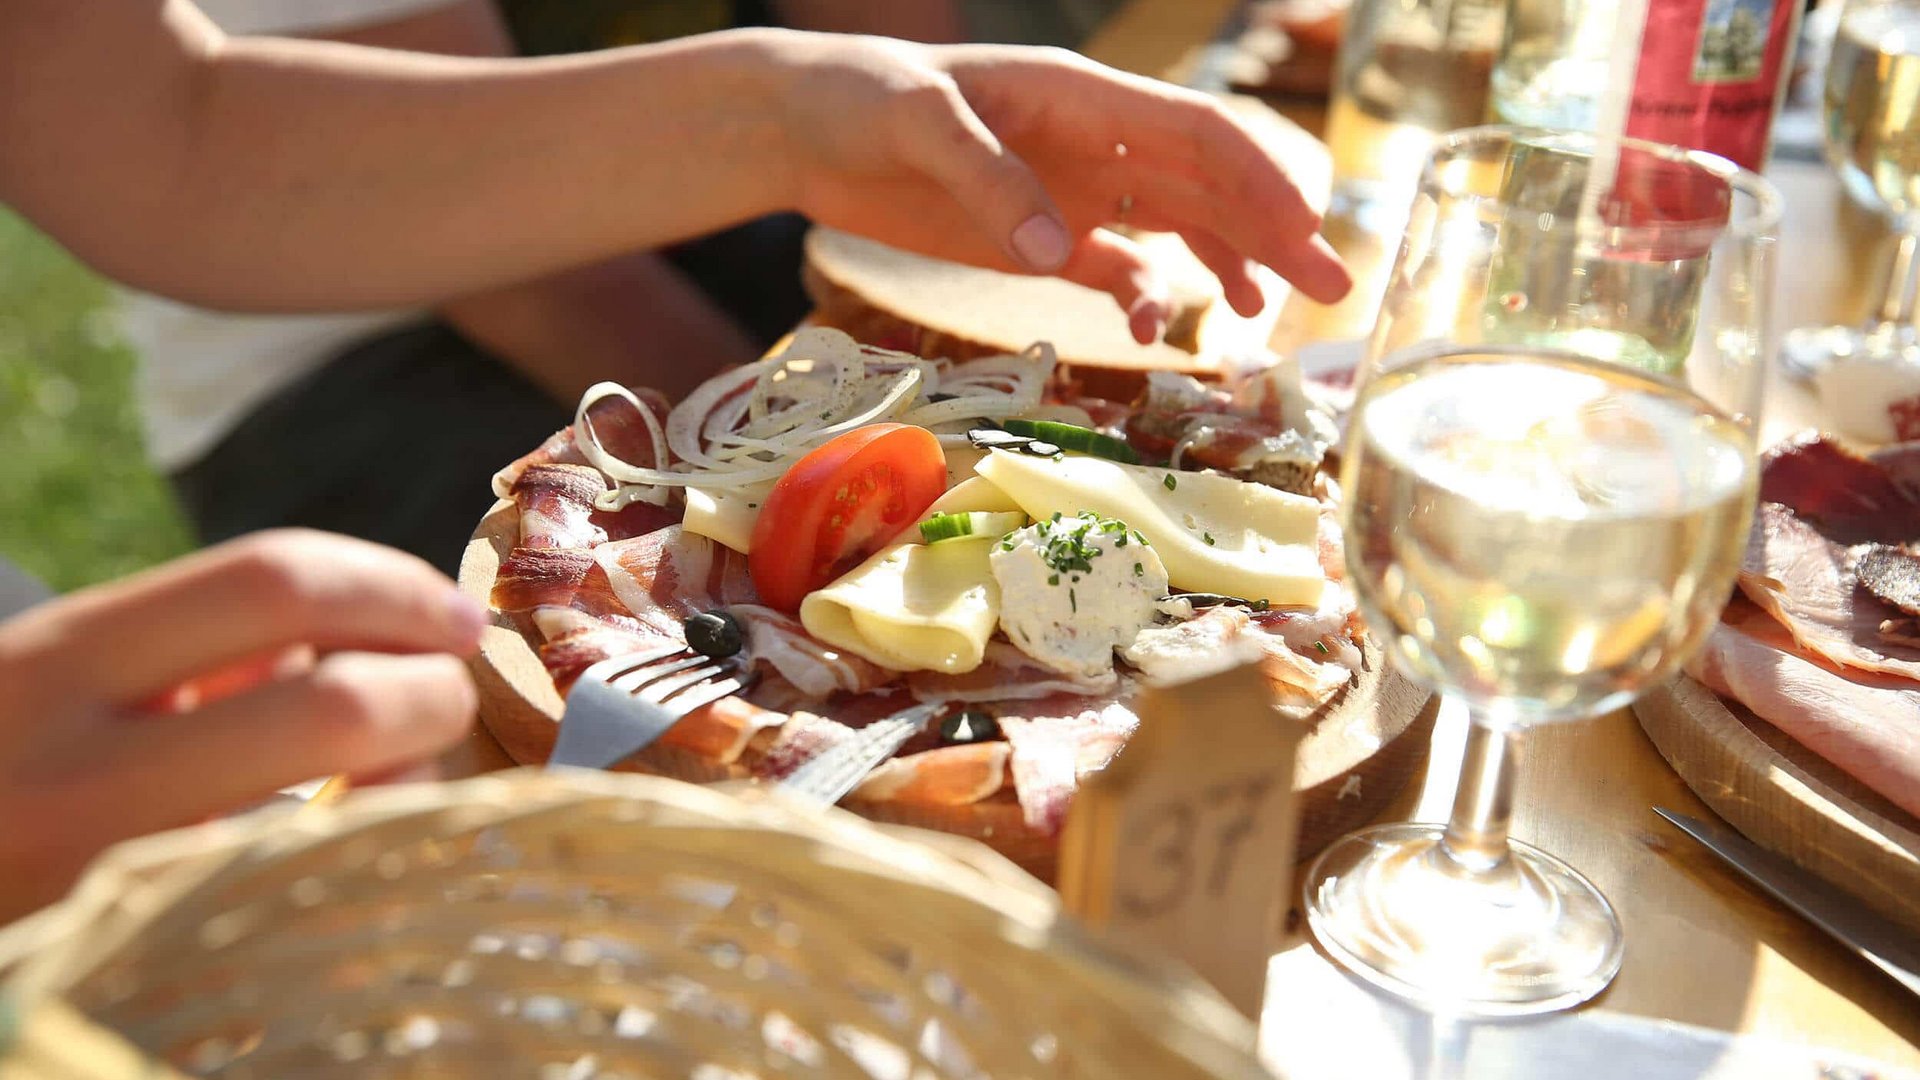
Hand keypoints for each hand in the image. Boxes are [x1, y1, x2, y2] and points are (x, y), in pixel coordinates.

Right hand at [0, 529, 485, 919]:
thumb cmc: (4, 764)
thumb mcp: (60, 678)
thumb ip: (197, 649)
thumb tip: (355, 639)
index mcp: (53, 664)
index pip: (268, 580)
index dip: (392, 586)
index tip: (455, 612)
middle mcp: (74, 774)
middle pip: (333, 705)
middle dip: (429, 694)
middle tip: (449, 696)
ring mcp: (107, 890)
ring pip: (339, 825)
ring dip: (407, 791)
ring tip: (394, 779)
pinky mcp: (139, 975)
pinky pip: (305, 920)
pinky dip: (360, 874)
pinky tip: (355, 856)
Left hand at [764, 33, 1352, 343]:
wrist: (804, 125)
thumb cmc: (859, 97)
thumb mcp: (916, 121)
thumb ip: (987, 178)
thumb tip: (1057, 250)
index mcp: (1081, 98)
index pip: (1196, 134)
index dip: (1258, 178)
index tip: (1303, 230)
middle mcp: (1093, 143)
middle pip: (1208, 185)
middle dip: (1271, 233)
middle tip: (1330, 289)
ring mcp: (1070, 192)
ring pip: (1177, 227)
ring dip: (1227, 265)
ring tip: (1261, 319)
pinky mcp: (1038, 237)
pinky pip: (1116, 268)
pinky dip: (1146, 298)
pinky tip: (1157, 334)